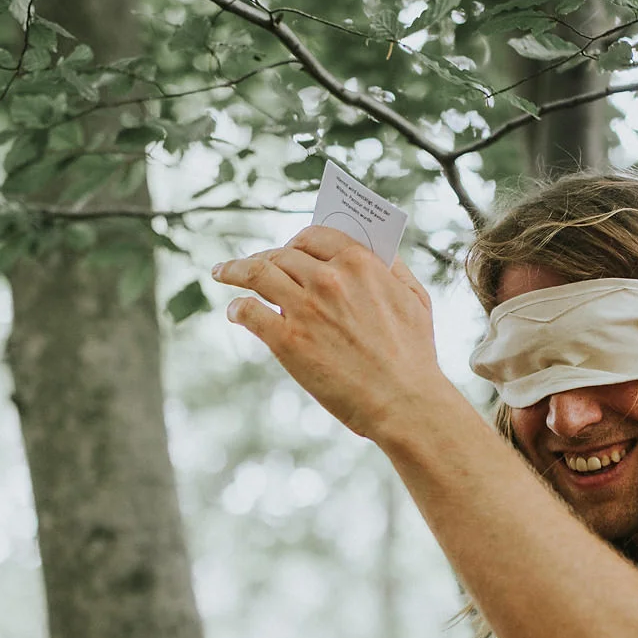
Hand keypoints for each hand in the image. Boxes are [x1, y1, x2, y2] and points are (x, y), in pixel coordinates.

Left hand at [212, 227, 449, 440]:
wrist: (403, 402)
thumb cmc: (414, 355)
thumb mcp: (415, 298)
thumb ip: (393, 267)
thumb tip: (372, 247)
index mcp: (360, 263)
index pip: (315, 235)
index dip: (296, 240)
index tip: (287, 248)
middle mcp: (329, 279)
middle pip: (283, 255)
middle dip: (264, 256)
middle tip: (250, 265)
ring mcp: (305, 308)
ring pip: (257, 274)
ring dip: (235, 270)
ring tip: (222, 272)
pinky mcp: (287, 340)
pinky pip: (249, 311)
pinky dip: (237, 308)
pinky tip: (234, 312)